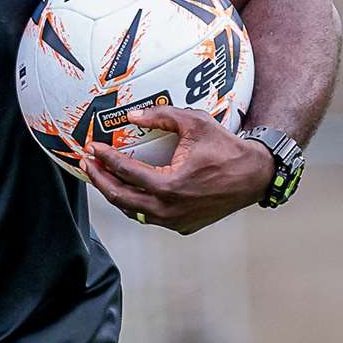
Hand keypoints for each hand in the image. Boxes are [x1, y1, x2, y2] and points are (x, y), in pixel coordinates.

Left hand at [82, 105, 274, 234]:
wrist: (255, 175)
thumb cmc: (226, 148)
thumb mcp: (194, 122)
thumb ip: (161, 116)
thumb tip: (132, 116)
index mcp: (169, 186)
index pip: (125, 172)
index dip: (104, 159)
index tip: (92, 148)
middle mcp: (169, 209)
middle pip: (120, 197)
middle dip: (99, 180)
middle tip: (88, 164)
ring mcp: (176, 221)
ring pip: (133, 211)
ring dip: (115, 193)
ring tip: (102, 176)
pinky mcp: (183, 226)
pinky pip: (150, 216)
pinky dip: (135, 204)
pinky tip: (128, 189)